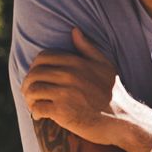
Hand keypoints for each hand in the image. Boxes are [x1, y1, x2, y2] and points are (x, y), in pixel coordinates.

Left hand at [22, 28, 151, 151]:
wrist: (123, 121)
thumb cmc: (114, 95)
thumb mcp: (104, 66)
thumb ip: (87, 47)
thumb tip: (74, 30)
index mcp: (76, 62)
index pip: (42, 58)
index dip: (35, 67)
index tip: (37, 78)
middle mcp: (68, 75)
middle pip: (34, 73)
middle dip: (28, 83)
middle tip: (30, 93)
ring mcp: (64, 93)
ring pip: (33, 90)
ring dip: (29, 98)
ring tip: (32, 104)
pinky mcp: (62, 111)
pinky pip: (37, 108)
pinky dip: (34, 112)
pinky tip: (39, 116)